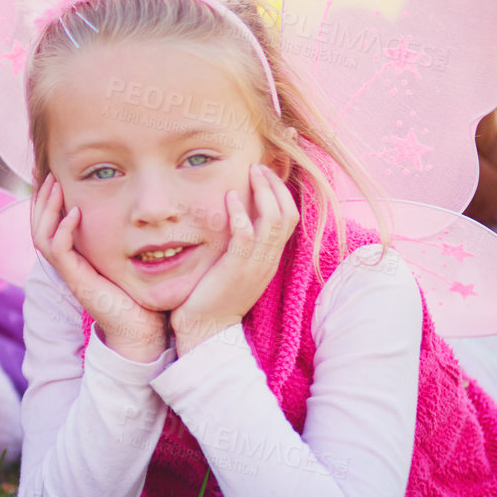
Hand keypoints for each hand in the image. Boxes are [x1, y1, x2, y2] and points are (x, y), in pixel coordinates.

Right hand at [30, 174, 166, 361]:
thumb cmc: (141, 297)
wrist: (141, 331)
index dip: (49, 202)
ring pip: (41, 236)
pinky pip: (58, 251)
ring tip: (56, 186)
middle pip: (38, 227)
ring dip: (47, 209)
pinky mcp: (76, 280)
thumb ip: (127, 240)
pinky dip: (63, 230)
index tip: (57, 177)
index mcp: (76, 258)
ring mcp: (69, 273)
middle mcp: (67, 264)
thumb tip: (143, 214)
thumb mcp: (131, 261)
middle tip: (50, 175)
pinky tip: (74, 213)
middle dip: (42, 199)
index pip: (50, 225)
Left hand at [170, 164, 298, 355]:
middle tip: (260, 167)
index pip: (290, 219)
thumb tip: (237, 220)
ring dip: (264, 192)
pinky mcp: (237, 269)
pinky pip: (246, 235)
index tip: (270, 172)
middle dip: (277, 186)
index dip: (284, 193)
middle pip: (288, 214)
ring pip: (274, 221)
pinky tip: (230, 197)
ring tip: (251, 172)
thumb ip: (241, 245)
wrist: (206, 330)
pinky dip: (241, 213)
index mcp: (271, 259)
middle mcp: (269, 260)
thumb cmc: (214, 297)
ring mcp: (256, 265)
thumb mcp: (235, 268)